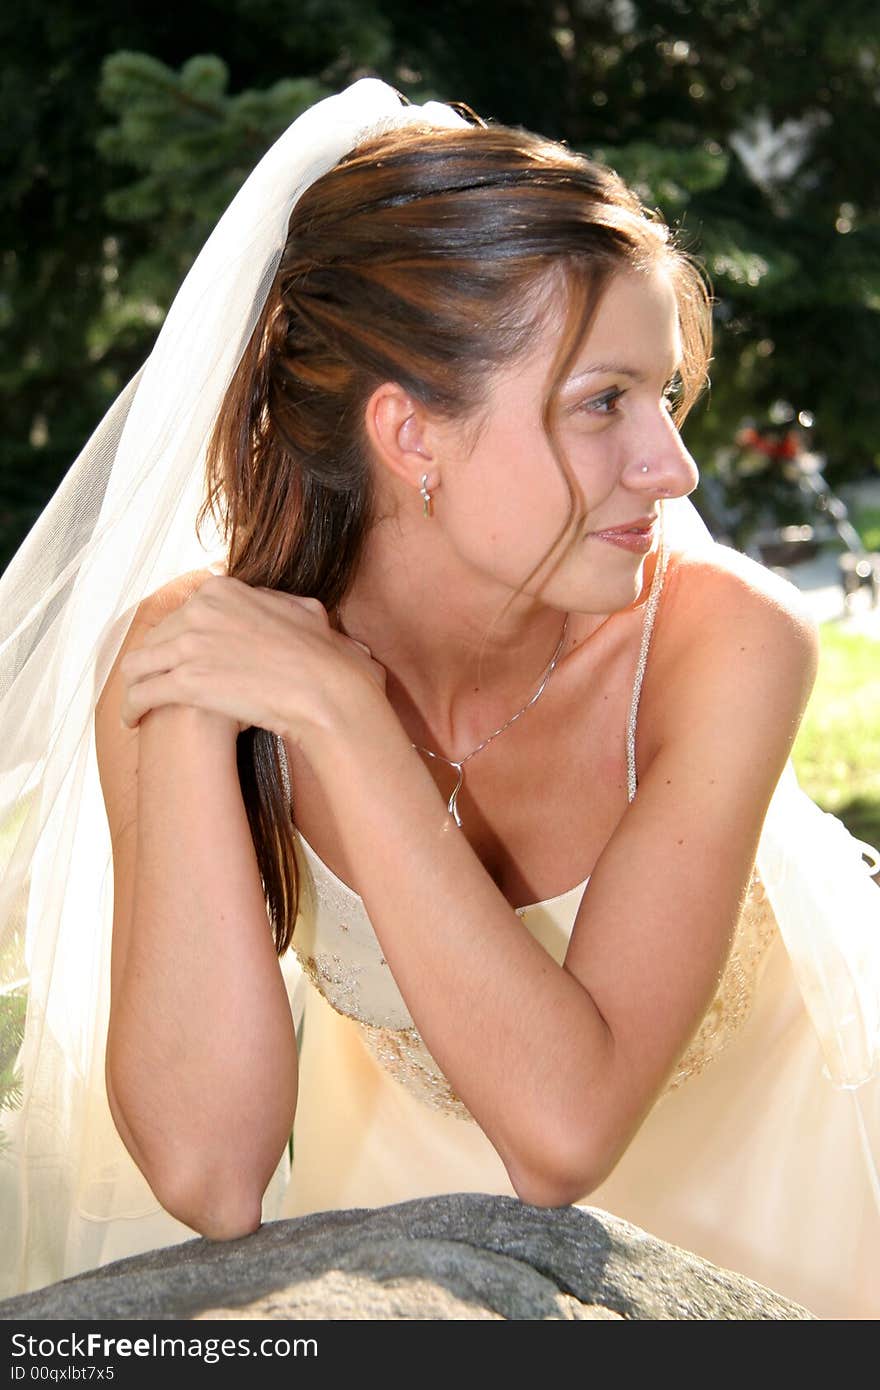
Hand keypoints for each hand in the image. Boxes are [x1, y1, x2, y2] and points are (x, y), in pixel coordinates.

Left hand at [118, 575, 386, 739]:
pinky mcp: (185, 681)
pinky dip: (131, 709)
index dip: (175, 640)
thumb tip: (278, 603)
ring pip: (137, 665)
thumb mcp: (303, 611)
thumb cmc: (323, 657)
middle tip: (153, 686)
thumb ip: (277, 603)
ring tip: (136, 706)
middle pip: (155, 639)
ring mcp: (188, 644)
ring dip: (133, 687)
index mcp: (221, 590)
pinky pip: (141, 694)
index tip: (175, 658)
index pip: (180, 613)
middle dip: (152, 665)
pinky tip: (133, 722)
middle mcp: (198, 610)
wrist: (326, 690)